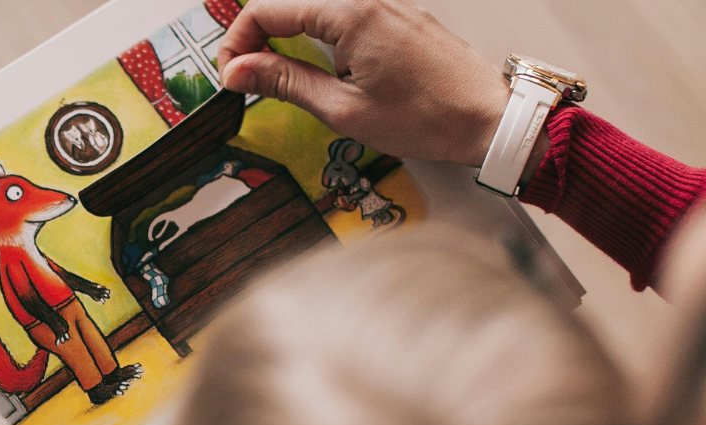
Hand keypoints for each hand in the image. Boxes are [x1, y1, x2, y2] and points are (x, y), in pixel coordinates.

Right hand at [216, 0, 510, 166]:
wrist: (489, 118)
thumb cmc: (426, 117)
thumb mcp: (341, 110)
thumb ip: (284, 84)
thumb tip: (237, 71)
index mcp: (349, 14)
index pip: (267, 11)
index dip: (237, 44)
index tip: (230, 79)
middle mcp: (366, 0)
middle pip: (288, 7)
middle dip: (258, 42)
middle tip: (247, 83)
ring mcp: (385, 7)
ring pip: (314, 14)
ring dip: (287, 44)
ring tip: (280, 84)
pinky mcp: (397, 21)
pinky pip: (342, 21)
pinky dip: (317, 45)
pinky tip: (320, 77)